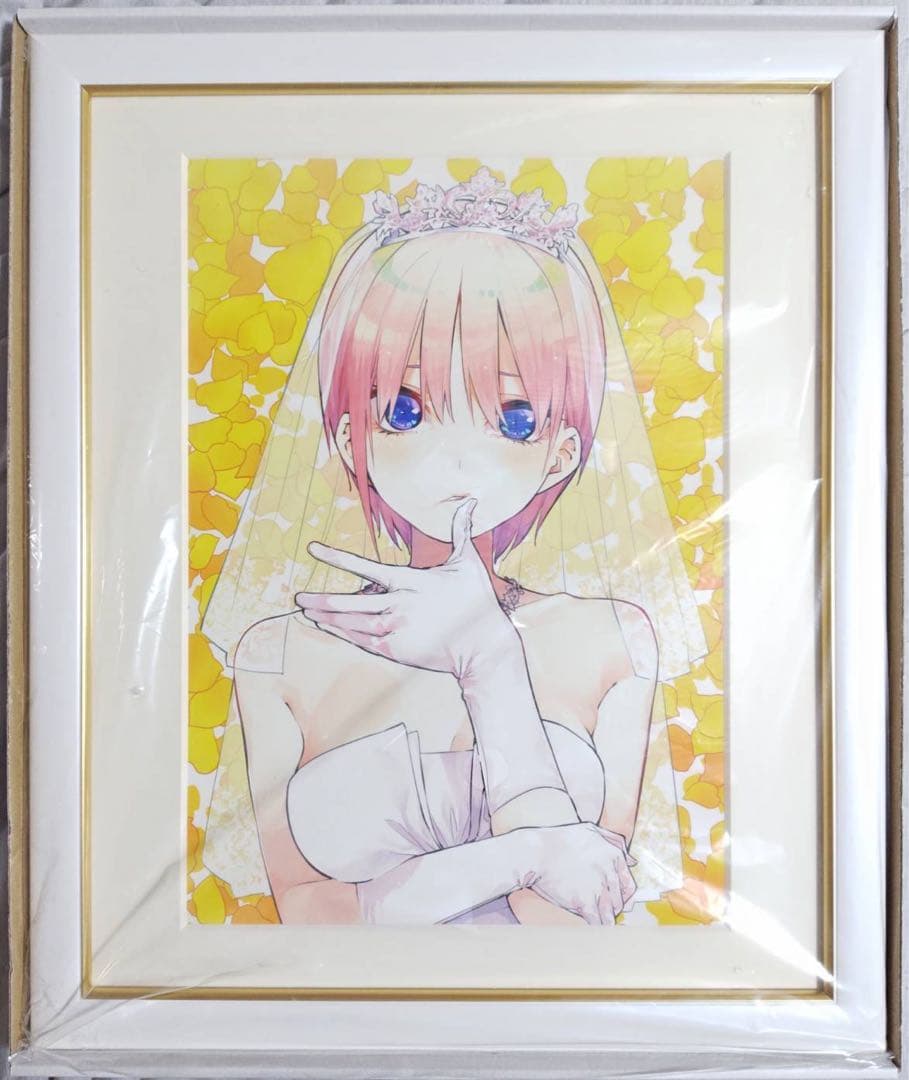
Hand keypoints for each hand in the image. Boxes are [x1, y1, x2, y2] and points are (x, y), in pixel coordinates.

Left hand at [294, 499, 518, 678]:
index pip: (364, 567)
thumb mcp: (468, 562)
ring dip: (326, 616)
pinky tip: (327, 627)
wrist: (482, 647)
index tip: (313, 549)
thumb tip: (470, 501)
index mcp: (409, 581)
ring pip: (349, 623)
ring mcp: (393, 629)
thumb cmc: (477, 603)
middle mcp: (396, 605)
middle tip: (299, 596)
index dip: (335, 557)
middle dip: (319, 599)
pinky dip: (341, 632)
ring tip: (307, 611)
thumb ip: (461, 531)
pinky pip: (359, 639)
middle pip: (346, 602)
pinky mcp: (394, 649)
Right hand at [521, 822, 636, 924]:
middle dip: (610, 906)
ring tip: (593, 916)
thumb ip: (614, 841)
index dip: (620, 894)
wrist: (535, 853)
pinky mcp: (585, 902)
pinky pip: (599, 922)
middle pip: (619, 901)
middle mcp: (610, 871)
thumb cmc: (559, 840)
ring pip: (611, 914)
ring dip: (603, 918)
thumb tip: (633, 860)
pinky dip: (596, 926)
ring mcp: (598, 888)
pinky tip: (590, 925)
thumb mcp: (589, 830)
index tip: (611, 899)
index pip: (628, 884)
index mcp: (614, 855)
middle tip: (596, 906)